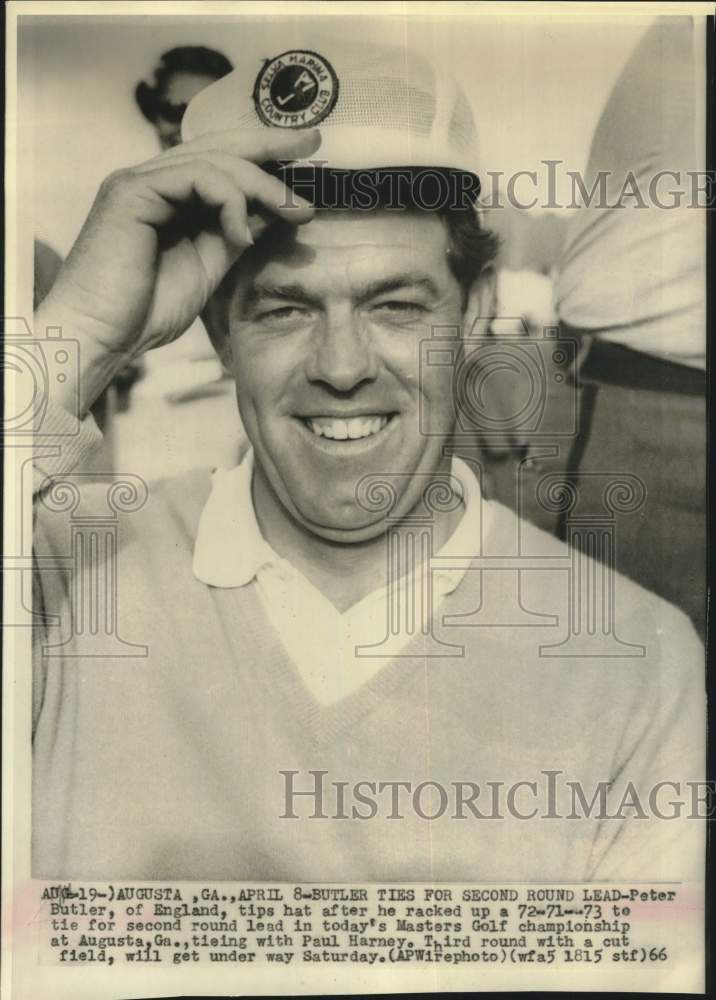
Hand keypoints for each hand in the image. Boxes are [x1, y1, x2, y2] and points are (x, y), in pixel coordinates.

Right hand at [39, 128, 319, 361]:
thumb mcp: (208, 267)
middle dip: (270, 144)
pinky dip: (229, 201)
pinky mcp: (132, 191)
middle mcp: (152, 180)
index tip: (306, 159)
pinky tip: (241, 235)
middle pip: (219, 146)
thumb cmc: (145, 312)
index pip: (221, 162)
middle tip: (314, 144)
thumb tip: (273, 210)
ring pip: (213, 159)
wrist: (101, 335)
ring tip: (293, 212)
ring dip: (261, 184)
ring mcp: (140, 181)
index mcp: (168, 197)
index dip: (263, 155)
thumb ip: (234, 235)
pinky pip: (195, 176)